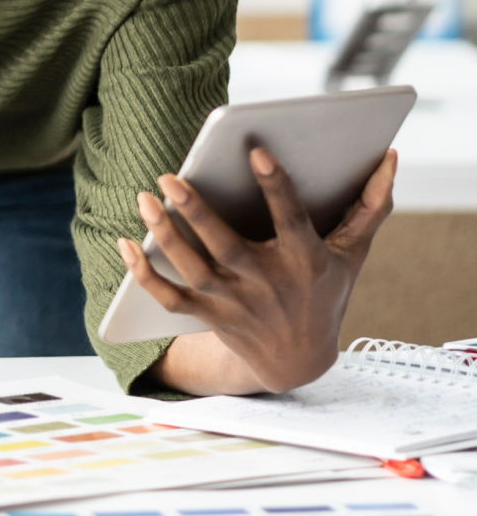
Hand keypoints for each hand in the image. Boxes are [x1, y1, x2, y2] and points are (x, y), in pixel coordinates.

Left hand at [117, 146, 395, 394]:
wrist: (300, 363)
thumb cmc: (325, 291)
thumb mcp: (353, 255)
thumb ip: (370, 206)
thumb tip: (392, 157)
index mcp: (303, 261)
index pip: (289, 219)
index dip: (275, 186)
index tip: (257, 152)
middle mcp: (265, 283)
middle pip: (224, 245)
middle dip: (196, 211)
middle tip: (169, 176)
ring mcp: (233, 302)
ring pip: (191, 268)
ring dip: (164, 234)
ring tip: (145, 197)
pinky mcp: (207, 315)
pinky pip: (168, 296)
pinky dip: (142, 274)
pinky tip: (123, 242)